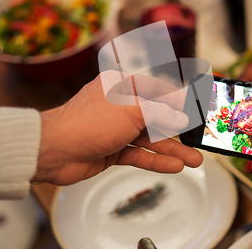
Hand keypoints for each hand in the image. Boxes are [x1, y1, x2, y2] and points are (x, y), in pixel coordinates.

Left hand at [32, 72, 202, 184]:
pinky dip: (156, 160)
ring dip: (172, 150)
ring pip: (150, 139)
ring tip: (194, 160)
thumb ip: (161, 113)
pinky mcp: (112, 149)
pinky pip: (139, 154)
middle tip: (198, 139)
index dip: (180, 100)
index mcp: (122, 85)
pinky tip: (174, 166)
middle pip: (157, 116)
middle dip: (179, 130)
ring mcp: (116, 128)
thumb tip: (182, 115)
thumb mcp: (132, 112)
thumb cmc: (86, 122)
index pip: (158, 89)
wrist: (52, 151)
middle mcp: (120, 105)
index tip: (198, 109)